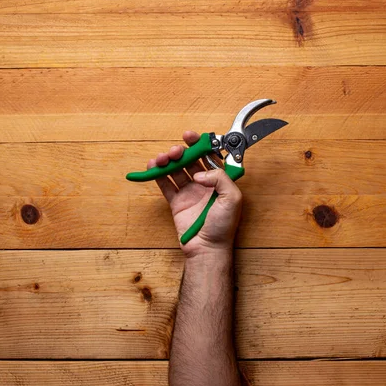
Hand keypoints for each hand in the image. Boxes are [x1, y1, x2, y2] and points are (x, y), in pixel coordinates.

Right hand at [147, 131, 242, 257]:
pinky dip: (157, 174)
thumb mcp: (232, 198)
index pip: (208, 156)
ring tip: (162, 159)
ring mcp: (189, 192)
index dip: (199, 144)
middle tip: (175, 151)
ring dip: (168, 160)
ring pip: (176, 169)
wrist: (208, 248)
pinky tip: (152, 167)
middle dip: (181, 151)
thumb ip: (220, 178)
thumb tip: (201, 172)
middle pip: (190, 160)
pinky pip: (165, 184)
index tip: (190, 136)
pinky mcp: (176, 202)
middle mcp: (204, 184)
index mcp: (219, 181)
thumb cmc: (224, 227)